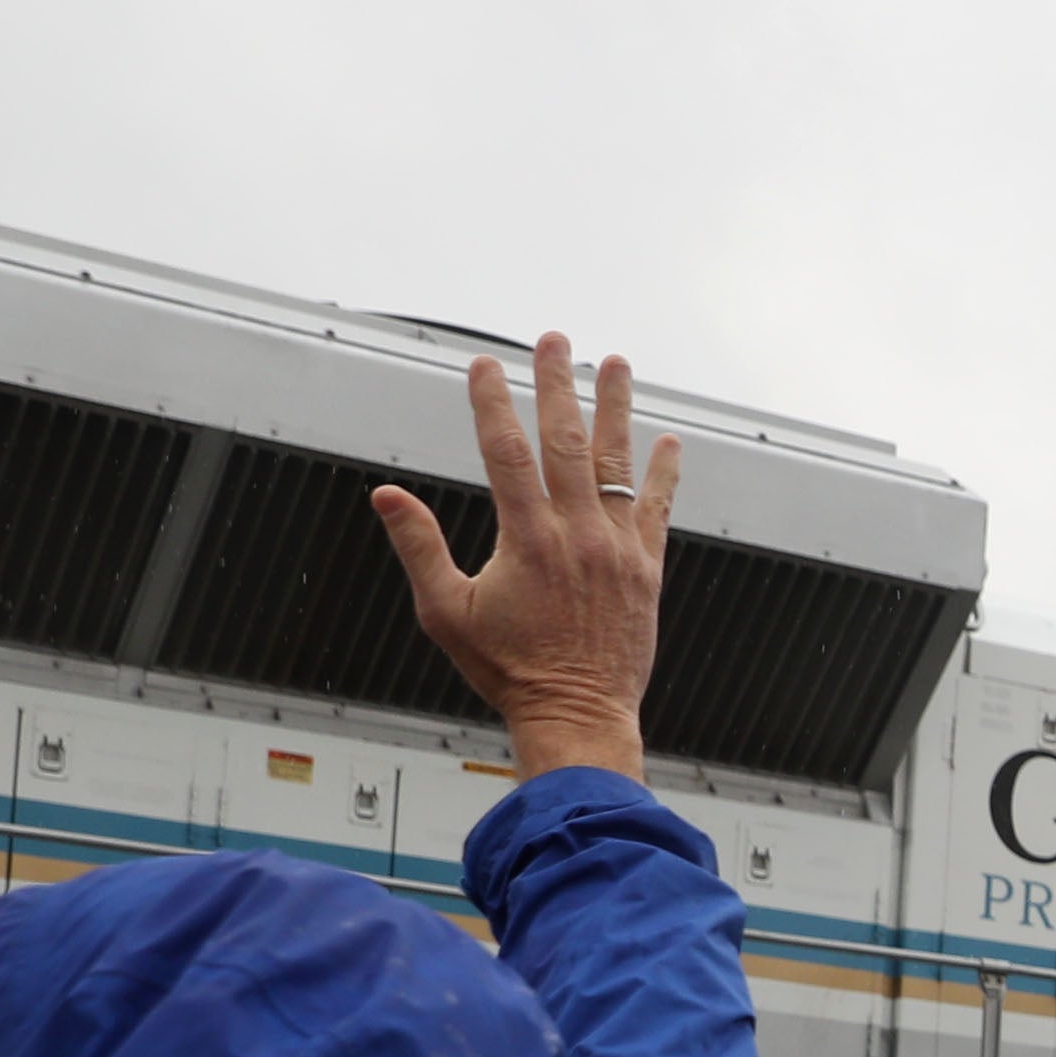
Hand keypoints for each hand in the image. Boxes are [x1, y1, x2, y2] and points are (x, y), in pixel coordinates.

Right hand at [372, 336, 677, 781]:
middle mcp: (578, 534)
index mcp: (527, 539)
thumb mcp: (446, 613)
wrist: (578, 715)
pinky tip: (669, 442)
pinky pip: (657, 510)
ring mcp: (618, 549)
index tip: (484, 366)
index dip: (493, 402)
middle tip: (554, 340)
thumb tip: (386, 495)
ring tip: (615, 364)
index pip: (506, 451)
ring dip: (616, 409)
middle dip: (556, 384)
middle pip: (565, 441)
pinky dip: (663, 474)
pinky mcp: (646, 570)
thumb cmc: (509, 670)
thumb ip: (419, 547)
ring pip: (618, 463)